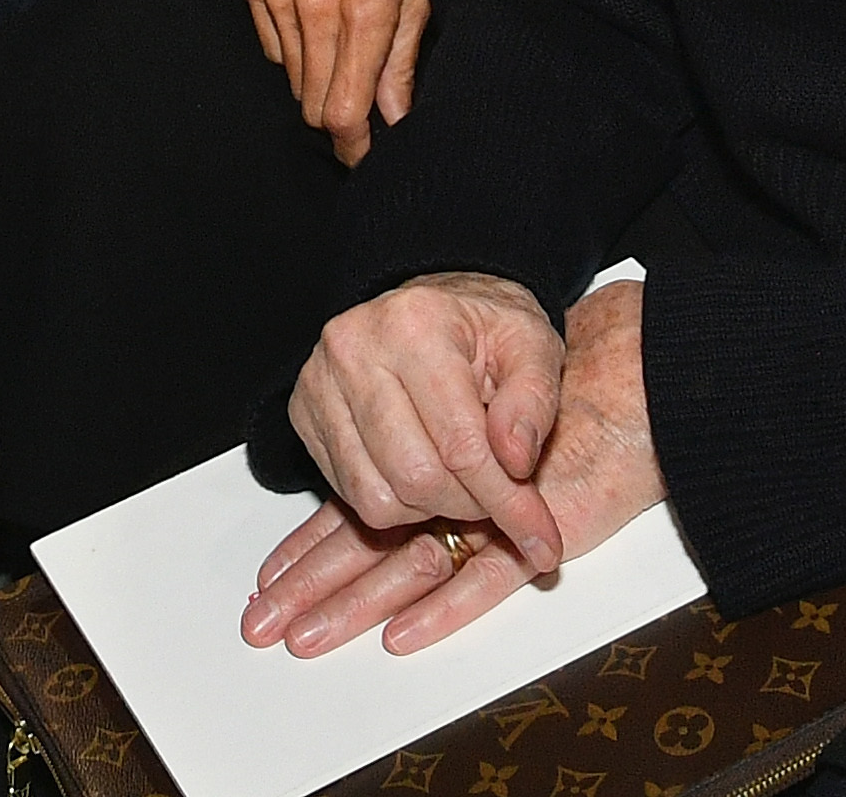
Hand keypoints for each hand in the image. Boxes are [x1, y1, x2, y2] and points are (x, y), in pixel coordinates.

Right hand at [241, 0, 433, 163]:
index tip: (365, 152)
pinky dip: (295, 46)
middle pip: (313, 105)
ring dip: (319, 77)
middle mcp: (313, 6)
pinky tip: (318, 15)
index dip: (354, 145)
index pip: (343, 113)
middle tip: (364, 103)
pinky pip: (272, 45)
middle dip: (339, 116)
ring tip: (345, 40)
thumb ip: (401, 60)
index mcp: (362, 10)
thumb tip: (394, 115)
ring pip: (291, 78)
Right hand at [255, 277, 663, 655]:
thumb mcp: (533, 347)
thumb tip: (516, 462)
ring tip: (462, 485)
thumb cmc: (484, 328)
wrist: (433, 303)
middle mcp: (355, 349)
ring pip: (379, 497)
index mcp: (416, 324)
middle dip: (469, 507)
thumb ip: (534, 402)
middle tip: (500, 502)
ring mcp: (320, 383)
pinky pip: (352, 496)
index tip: (541, 542)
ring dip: (431, 510)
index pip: (462, 444)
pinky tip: (424, 475)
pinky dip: (398, 503)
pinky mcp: (304, 414)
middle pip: (416, 477)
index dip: (508, 503)